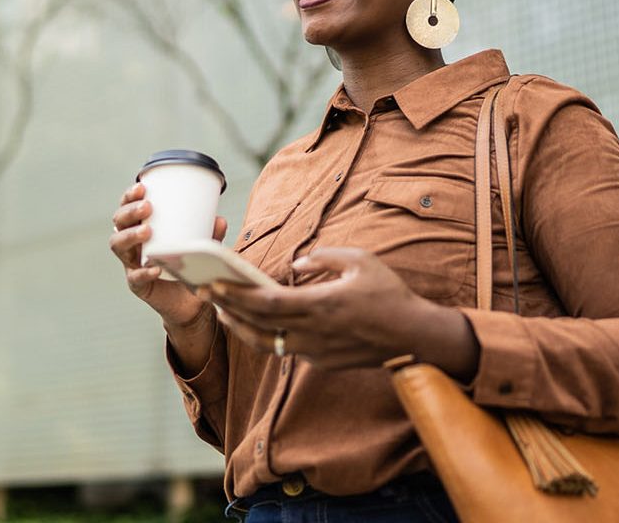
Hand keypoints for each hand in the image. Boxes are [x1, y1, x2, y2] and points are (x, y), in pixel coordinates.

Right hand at [108, 182, 226, 328]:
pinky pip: (135, 277)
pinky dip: (143, 272)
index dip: (129, 196)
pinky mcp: (137, 285)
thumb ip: (210, 234)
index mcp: (141, 228)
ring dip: (130, 236)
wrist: (190, 302)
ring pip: (118, 246)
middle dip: (130, 212)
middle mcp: (131, 244)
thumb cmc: (189, 266)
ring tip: (147, 231)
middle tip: (148, 207)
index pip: (127, 207)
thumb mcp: (200, 245)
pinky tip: (154, 268)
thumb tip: (220, 219)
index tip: (142, 187)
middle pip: (119, 223)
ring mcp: (131, 264)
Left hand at [207, 247, 478, 374]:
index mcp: (321, 305)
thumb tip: (296, 264)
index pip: (266, 303)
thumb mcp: (361, 261)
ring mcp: (315, 351)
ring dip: (240, 327)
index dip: (236, 296)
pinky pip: (284, 348)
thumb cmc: (389, 295)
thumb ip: (324, 257)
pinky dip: (264, 335)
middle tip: (205, 292)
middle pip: (258, 324)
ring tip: (223, 310)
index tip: (214, 284)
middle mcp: (313, 332)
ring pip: (266, 343)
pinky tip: (254, 322)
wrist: (414, 338)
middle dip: (228, 308)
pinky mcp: (320, 361)